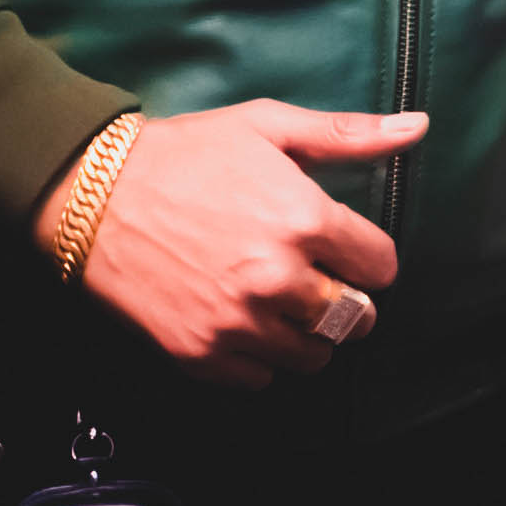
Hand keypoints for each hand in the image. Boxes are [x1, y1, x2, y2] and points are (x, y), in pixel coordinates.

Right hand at [66, 102, 420, 381]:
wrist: (88, 194)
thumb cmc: (183, 155)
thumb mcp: (267, 127)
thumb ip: (348, 134)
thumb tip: (417, 126)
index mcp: (304, 220)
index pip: (381, 267)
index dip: (367, 258)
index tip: (344, 251)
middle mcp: (277, 278)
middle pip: (355, 318)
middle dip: (346, 301)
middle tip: (319, 283)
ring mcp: (236, 321)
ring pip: (312, 356)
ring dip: (306, 335)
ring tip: (281, 306)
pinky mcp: (196, 352)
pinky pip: (259, 379)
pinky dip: (259, 360)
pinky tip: (243, 325)